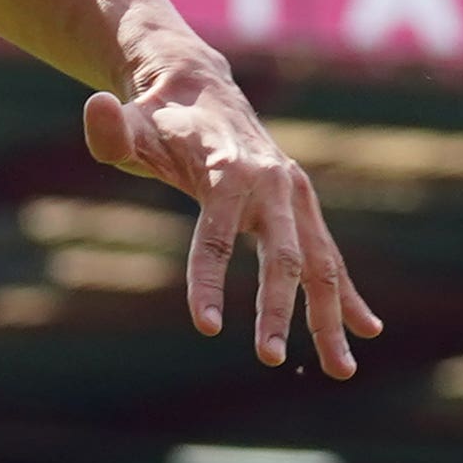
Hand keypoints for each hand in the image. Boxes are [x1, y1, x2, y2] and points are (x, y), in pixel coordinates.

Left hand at [81, 72, 380, 376]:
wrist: (201, 91)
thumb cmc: (158, 120)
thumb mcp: (128, 125)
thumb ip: (112, 131)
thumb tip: (97, 108)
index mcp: (228, 170)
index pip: (217, 235)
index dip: (209, 281)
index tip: (206, 328)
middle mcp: (272, 185)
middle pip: (282, 256)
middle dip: (276, 310)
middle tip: (267, 359)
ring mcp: (294, 197)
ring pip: (320, 264)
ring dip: (330, 317)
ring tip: (341, 371)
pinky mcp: (303, 207)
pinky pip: (329, 257)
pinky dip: (348, 294)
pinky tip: (365, 329)